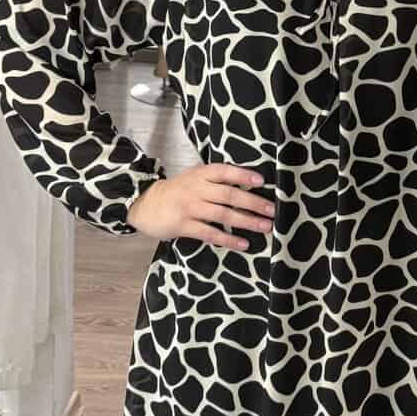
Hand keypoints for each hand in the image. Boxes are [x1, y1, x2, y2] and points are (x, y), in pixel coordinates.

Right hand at [129, 165, 274, 252]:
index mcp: (201, 174)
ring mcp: (190, 207)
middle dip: (253, 202)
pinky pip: (210, 233)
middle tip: (271, 210)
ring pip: (223, 214)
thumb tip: (247, 185)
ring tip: (265, 227)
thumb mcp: (193, 178)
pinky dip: (228, 239)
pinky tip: (243, 244)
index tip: (261, 181)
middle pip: (229, 195)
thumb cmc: (177, 191)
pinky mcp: (184, 226)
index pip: (224, 172)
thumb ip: (215, 180)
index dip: (243, 175)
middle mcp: (197, 189)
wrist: (145, 203)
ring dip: (247, 221)